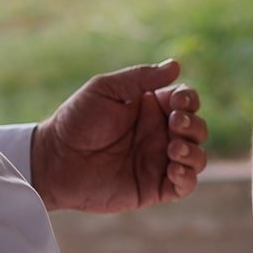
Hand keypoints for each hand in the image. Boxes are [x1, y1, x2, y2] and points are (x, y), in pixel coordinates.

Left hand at [30, 60, 208, 212]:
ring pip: (197, 157)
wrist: (55, 159)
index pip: (186, 101)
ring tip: (174, 148)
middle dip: (194, 125)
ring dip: (194, 151)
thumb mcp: (106, 89)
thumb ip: (141, 77)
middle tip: (174, 124)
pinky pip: (185, 186)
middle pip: (197, 128)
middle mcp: (159, 134)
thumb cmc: (76, 120)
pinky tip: (173, 168)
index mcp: (151, 108)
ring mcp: (158, 162)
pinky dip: (188, 178)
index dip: (189, 100)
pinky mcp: (153, 188)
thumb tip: (176, 65)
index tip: (177, 103)